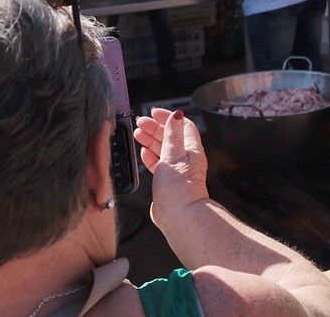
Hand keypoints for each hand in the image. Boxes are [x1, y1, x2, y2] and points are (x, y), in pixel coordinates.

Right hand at [133, 109, 209, 229]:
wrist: (179, 217)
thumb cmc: (179, 189)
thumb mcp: (174, 155)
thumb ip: (173, 135)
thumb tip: (177, 115)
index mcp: (191, 149)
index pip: (181, 126)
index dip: (167, 118)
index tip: (153, 113)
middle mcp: (186, 158)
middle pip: (171, 136)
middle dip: (155, 127)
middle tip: (140, 122)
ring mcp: (177, 170)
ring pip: (163, 149)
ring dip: (151, 140)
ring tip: (138, 134)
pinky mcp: (168, 182)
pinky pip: (159, 164)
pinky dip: (151, 156)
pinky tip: (144, 152)